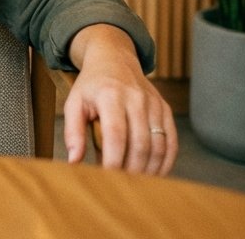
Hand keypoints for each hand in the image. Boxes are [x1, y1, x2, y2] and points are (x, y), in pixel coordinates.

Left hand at [64, 24, 177, 174]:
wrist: (114, 58)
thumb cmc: (91, 85)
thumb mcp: (74, 101)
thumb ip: (73, 131)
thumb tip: (74, 162)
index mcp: (109, 94)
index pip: (116, 135)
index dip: (113, 161)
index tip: (106, 178)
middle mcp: (135, 98)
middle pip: (140, 144)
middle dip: (132, 170)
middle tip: (121, 185)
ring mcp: (153, 103)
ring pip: (158, 145)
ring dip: (149, 170)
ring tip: (135, 182)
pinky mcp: (165, 109)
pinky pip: (171, 141)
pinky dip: (165, 162)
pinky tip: (154, 174)